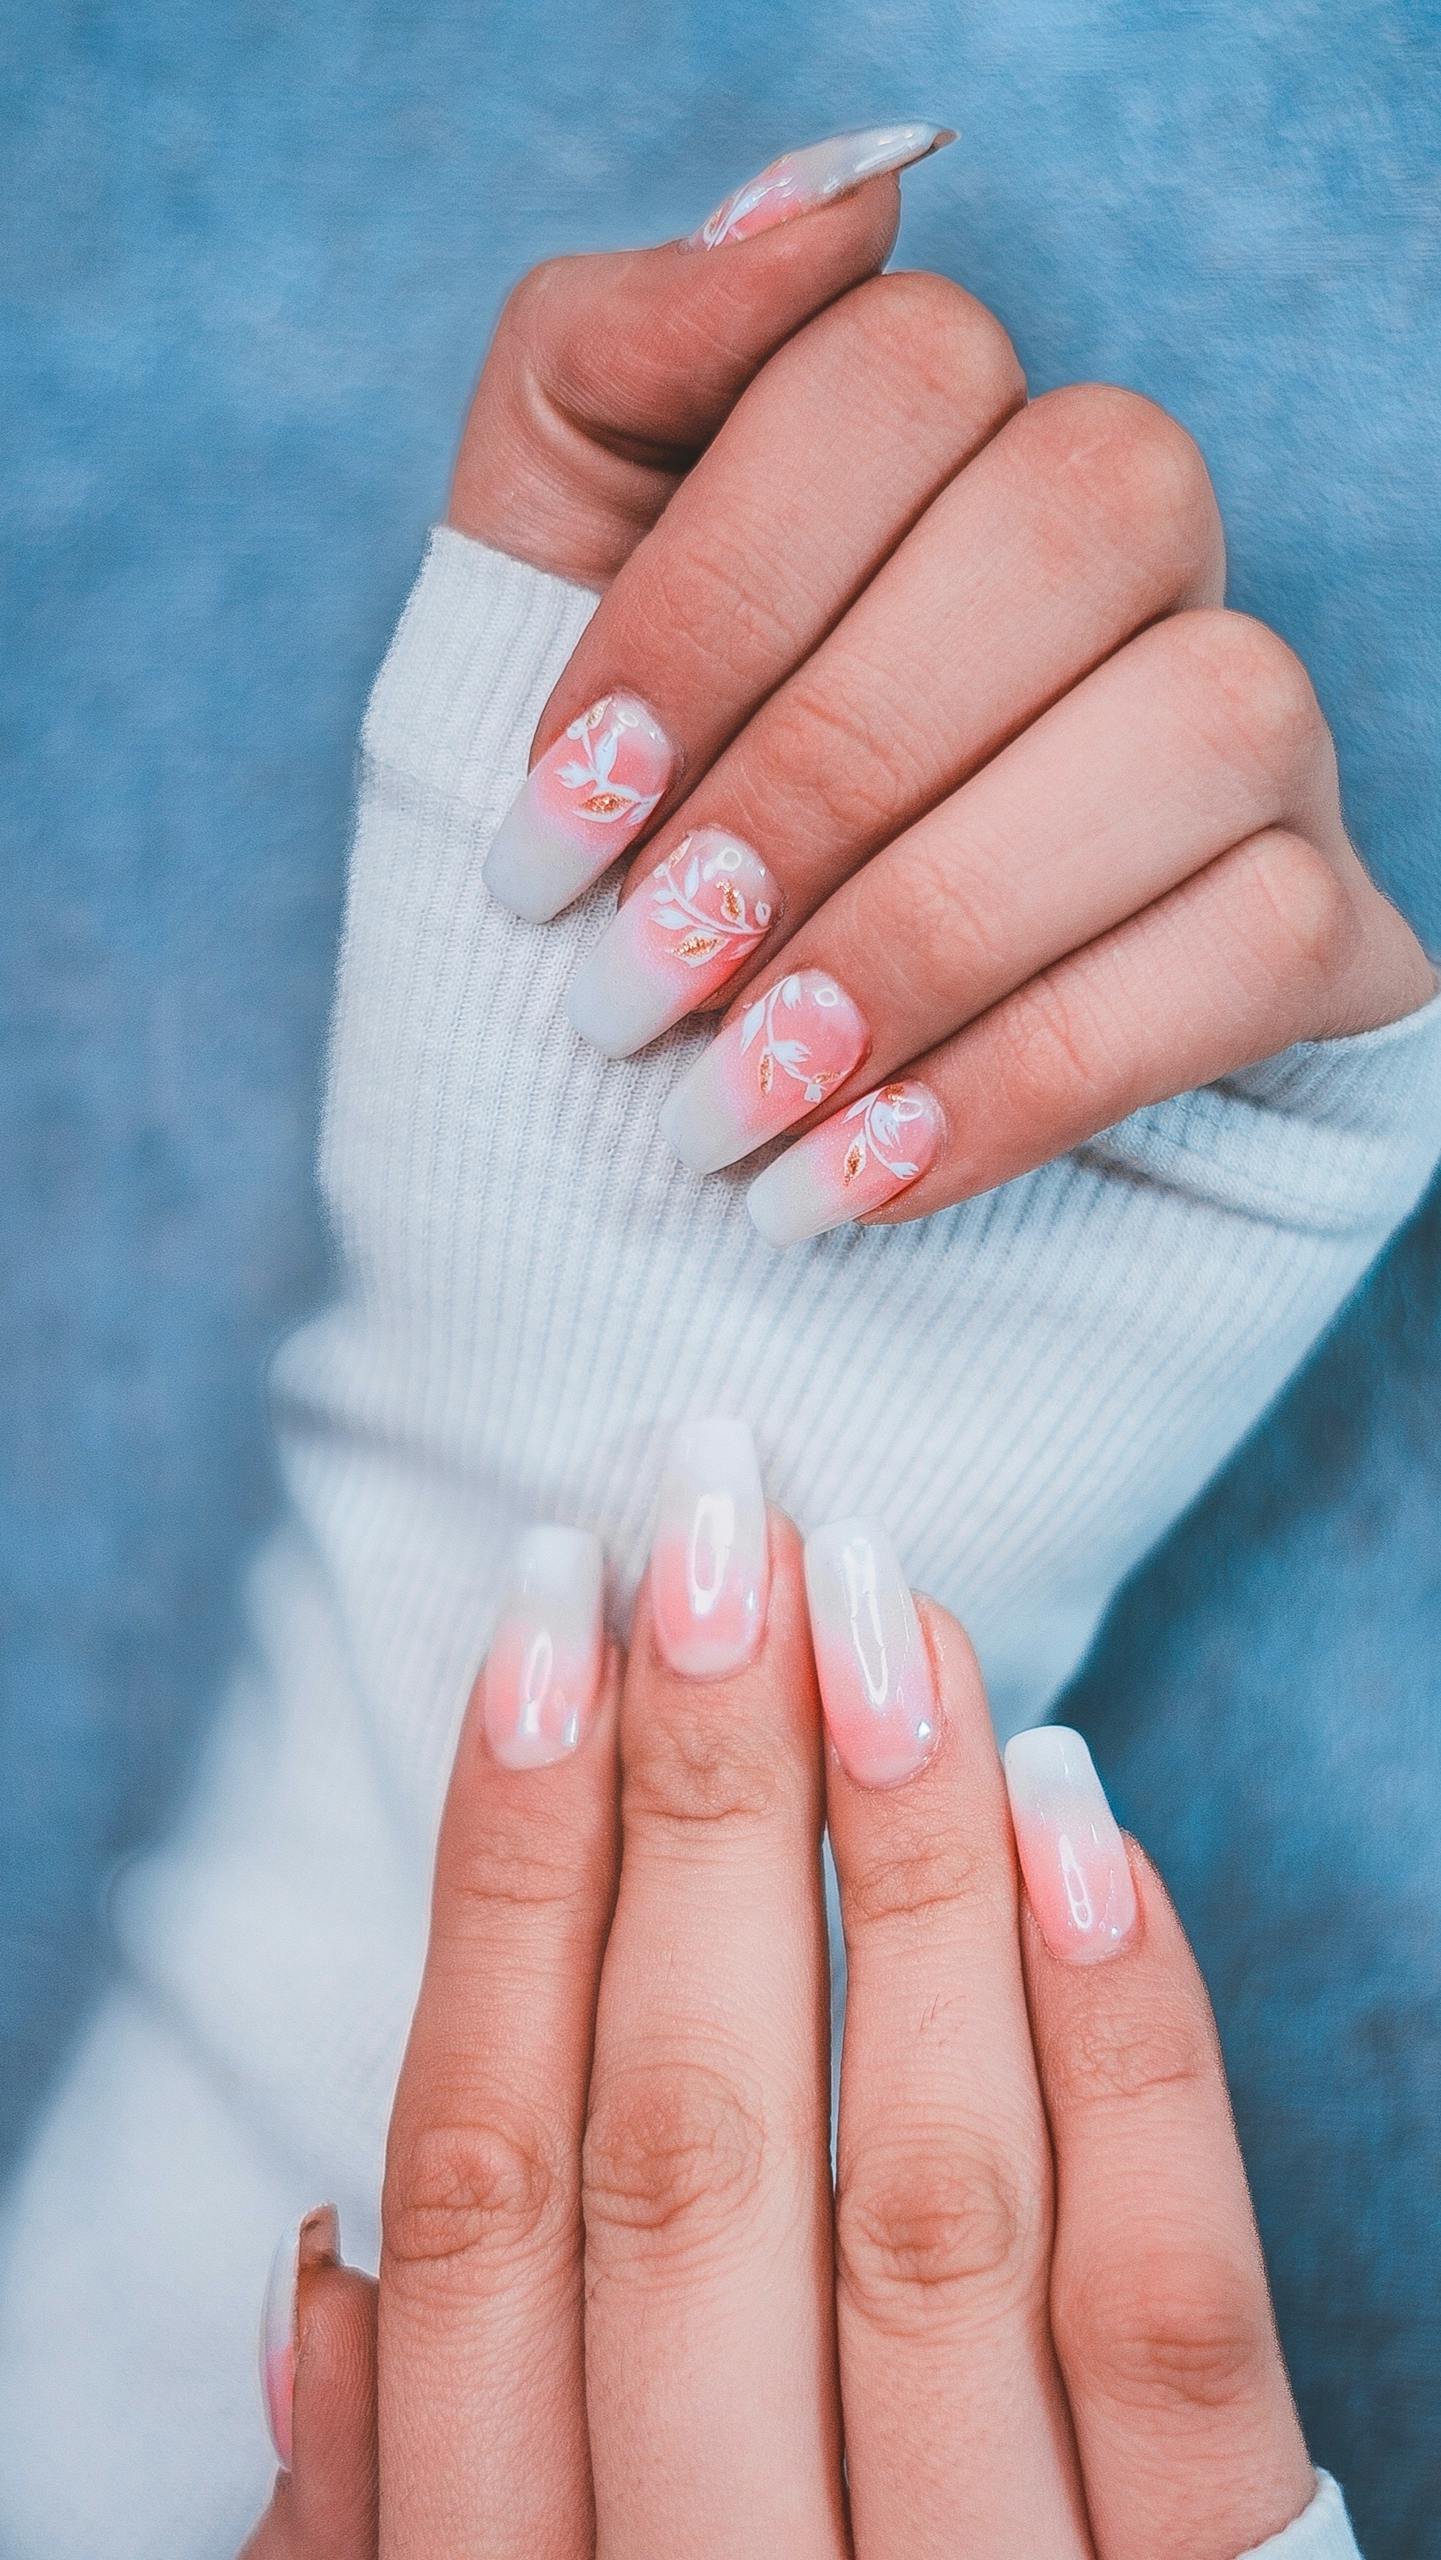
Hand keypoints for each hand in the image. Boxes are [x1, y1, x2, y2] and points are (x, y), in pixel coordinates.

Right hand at [243, 1441, 1322, 2556]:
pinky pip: (1172, 2315)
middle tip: (714, 1523)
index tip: (542, 1629)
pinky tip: (1070, 1811)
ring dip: (890, 1862)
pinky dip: (1126, 2045)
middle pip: (689, 2142)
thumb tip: (320, 2246)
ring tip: (878, 1606)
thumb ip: (393, 2525)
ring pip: (920, 2188)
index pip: (482, 2190)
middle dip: (693, 1798)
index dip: (504, 1882)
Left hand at [451, 128, 1429, 1244]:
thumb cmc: (609, 856)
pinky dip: (1029, 1073)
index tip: (553, 826)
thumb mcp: (531, 595)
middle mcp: (1131, 556)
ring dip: (930, 931)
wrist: (666, 1146)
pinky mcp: (1324, 932)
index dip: (711, 603)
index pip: (901, 372)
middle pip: (1078, 521)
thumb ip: (618, 360)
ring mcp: (1255, 737)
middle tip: (632, 981)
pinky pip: (1268, 946)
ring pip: (1209, 720)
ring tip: (728, 1101)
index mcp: (942, 442)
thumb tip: (843, 197)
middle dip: (819, 776)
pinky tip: (849, 1176)